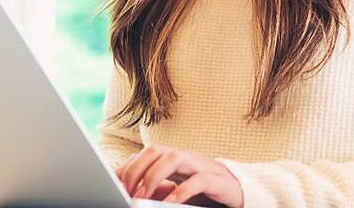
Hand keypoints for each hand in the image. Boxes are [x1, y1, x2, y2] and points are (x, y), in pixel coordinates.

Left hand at [114, 145, 243, 206]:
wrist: (236, 190)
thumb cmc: (201, 188)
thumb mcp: (174, 186)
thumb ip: (154, 185)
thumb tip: (127, 187)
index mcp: (171, 156)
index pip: (145, 154)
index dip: (129, 167)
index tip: (116, 184)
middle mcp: (184, 156)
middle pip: (155, 151)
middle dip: (137, 169)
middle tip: (126, 190)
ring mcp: (200, 165)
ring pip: (174, 159)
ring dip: (154, 177)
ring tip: (143, 196)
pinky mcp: (216, 180)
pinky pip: (198, 180)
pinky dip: (182, 191)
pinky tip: (170, 203)